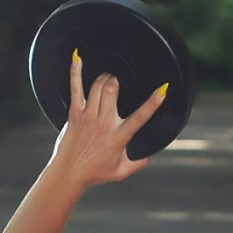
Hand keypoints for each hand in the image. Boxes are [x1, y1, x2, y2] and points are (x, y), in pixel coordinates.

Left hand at [49, 49, 165, 185]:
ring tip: (106, 80)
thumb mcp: (122, 171)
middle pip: (113, 90)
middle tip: (117, 83)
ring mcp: (88, 116)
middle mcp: (104, 123)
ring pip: (98, 86)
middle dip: (117, 81)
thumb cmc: (95, 173)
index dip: (153, 102)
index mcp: (119, 136)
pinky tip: (77, 57)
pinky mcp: (74, 113)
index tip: (163, 89)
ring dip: (104, 78)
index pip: (140, 116)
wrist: (69, 174)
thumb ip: (138, 163)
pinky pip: (75, 87)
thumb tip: (149, 156)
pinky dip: (75, 71)